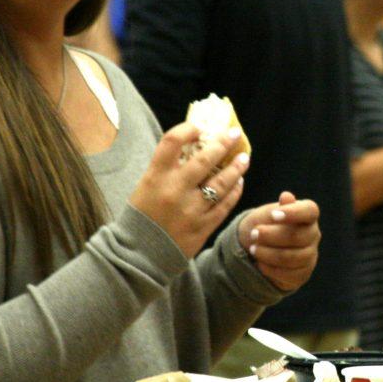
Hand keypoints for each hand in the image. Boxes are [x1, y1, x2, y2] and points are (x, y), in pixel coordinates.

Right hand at [129, 124, 248, 257]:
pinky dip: (235, 191)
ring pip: (222, 182)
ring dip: (236, 168)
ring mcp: (191, 210)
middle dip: (223, 143)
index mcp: (155, 177)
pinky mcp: (203, 227)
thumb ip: (166, 169)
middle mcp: (174, 190)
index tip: (201, 126)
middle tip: (234, 134)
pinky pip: (225, 204)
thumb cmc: (142, 217)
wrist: (138, 256)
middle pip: (204, 159)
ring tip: (244, 158)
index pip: (172, 141)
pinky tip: (239, 182)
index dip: (188, 128)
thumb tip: (194, 146)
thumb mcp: (146, 187)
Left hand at [238, 191, 320, 290]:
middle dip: (272, 236)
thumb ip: (279, 207)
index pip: (310, 211)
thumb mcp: (268, 213)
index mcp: (308, 214)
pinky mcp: (303, 273)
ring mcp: (310, 255)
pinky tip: (259, 263)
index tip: (273, 215)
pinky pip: (288, 274)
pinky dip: (271, 269)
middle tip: (253, 233)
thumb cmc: (266, 224)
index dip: (293, 213)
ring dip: (268, 254)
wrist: (261, 247)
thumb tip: (287, 196)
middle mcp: (313, 234)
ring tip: (253, 249)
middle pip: (297, 237)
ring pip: (292, 258)